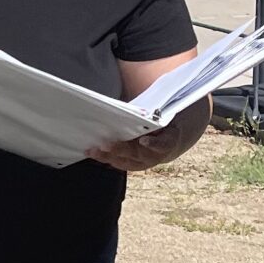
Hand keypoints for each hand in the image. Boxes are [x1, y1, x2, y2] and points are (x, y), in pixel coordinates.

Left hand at [87, 103, 208, 172]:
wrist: (171, 139)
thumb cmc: (166, 120)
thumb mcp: (166, 112)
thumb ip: (155, 110)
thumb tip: (142, 99)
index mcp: (169, 140)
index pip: (163, 143)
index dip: (154, 143)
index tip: (144, 140)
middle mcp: (157, 155)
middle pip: (138, 153)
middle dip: (121, 149)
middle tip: (105, 144)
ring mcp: (145, 161)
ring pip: (126, 161)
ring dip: (108, 156)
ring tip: (93, 149)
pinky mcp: (134, 163)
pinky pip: (120, 162)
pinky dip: (106, 158)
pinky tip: (92, 152)